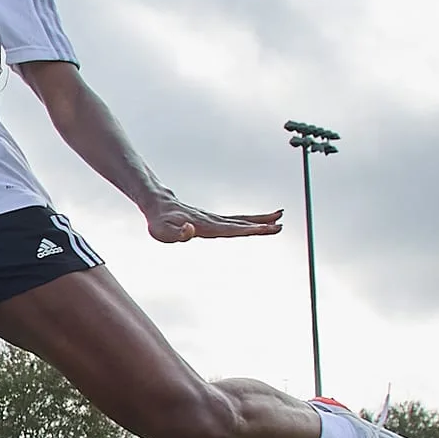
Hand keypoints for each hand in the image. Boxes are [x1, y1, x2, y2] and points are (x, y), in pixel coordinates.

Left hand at [144, 191, 282, 242]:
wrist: (157, 204)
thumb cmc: (159, 221)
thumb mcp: (162, 232)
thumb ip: (177, 233)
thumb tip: (189, 230)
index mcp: (204, 226)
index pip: (231, 229)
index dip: (249, 230)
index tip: (266, 229)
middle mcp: (212, 221)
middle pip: (241, 223)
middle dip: (261, 225)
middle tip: (281, 225)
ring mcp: (213, 219)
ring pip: (241, 219)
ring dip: (260, 219)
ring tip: (279, 218)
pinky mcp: (212, 219)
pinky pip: (235, 219)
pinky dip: (249, 219)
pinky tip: (258, 221)